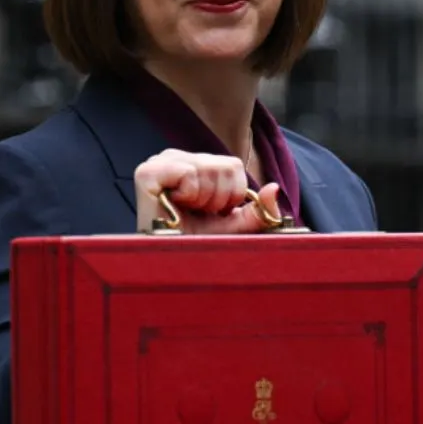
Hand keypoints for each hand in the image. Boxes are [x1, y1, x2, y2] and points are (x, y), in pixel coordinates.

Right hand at [133, 149, 282, 234]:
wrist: (168, 266)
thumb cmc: (195, 244)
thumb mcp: (234, 227)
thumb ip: (257, 211)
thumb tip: (274, 188)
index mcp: (194, 164)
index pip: (233, 165)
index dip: (231, 195)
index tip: (212, 213)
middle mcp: (176, 157)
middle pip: (225, 166)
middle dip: (219, 199)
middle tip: (198, 215)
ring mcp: (160, 162)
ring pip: (209, 168)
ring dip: (204, 200)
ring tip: (185, 212)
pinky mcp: (147, 172)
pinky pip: (188, 173)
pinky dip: (189, 195)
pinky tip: (174, 207)